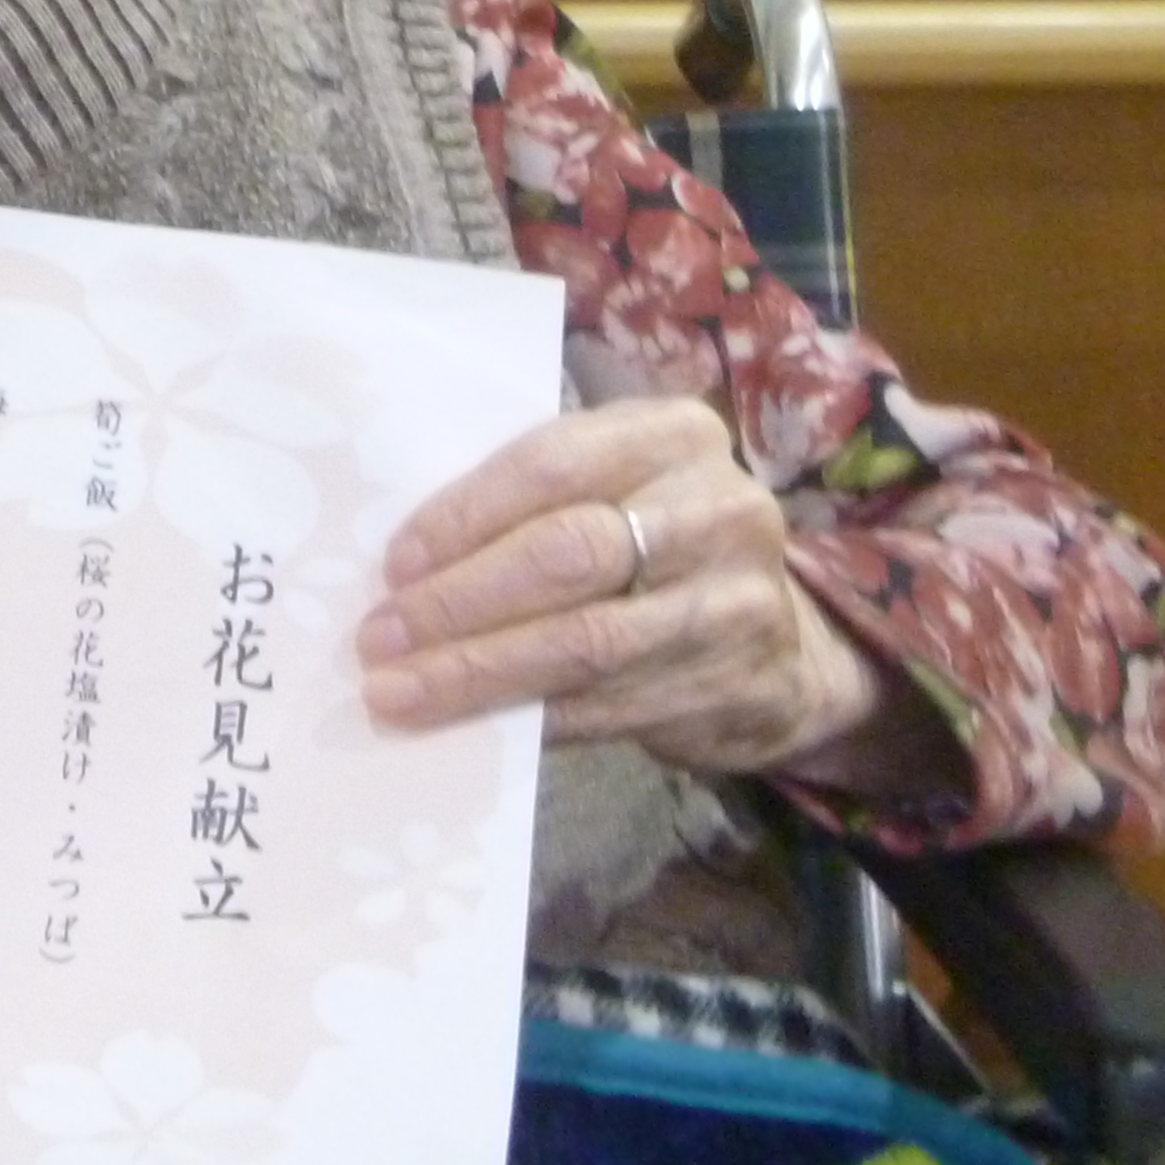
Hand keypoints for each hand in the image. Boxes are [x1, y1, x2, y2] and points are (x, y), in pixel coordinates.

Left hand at [358, 396, 934, 786]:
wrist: (786, 648)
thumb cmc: (657, 550)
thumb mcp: (617, 493)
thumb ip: (537, 502)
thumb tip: (401, 559)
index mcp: (674, 436)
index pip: (551, 463)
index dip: (463, 516)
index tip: (394, 564)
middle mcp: (718, 509)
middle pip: (565, 554)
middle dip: (459, 600)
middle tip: (379, 638)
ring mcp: (737, 601)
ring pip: (583, 641)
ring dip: (478, 672)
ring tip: (400, 691)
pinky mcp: (740, 686)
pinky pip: (612, 706)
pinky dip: (531, 719)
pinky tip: (471, 729)